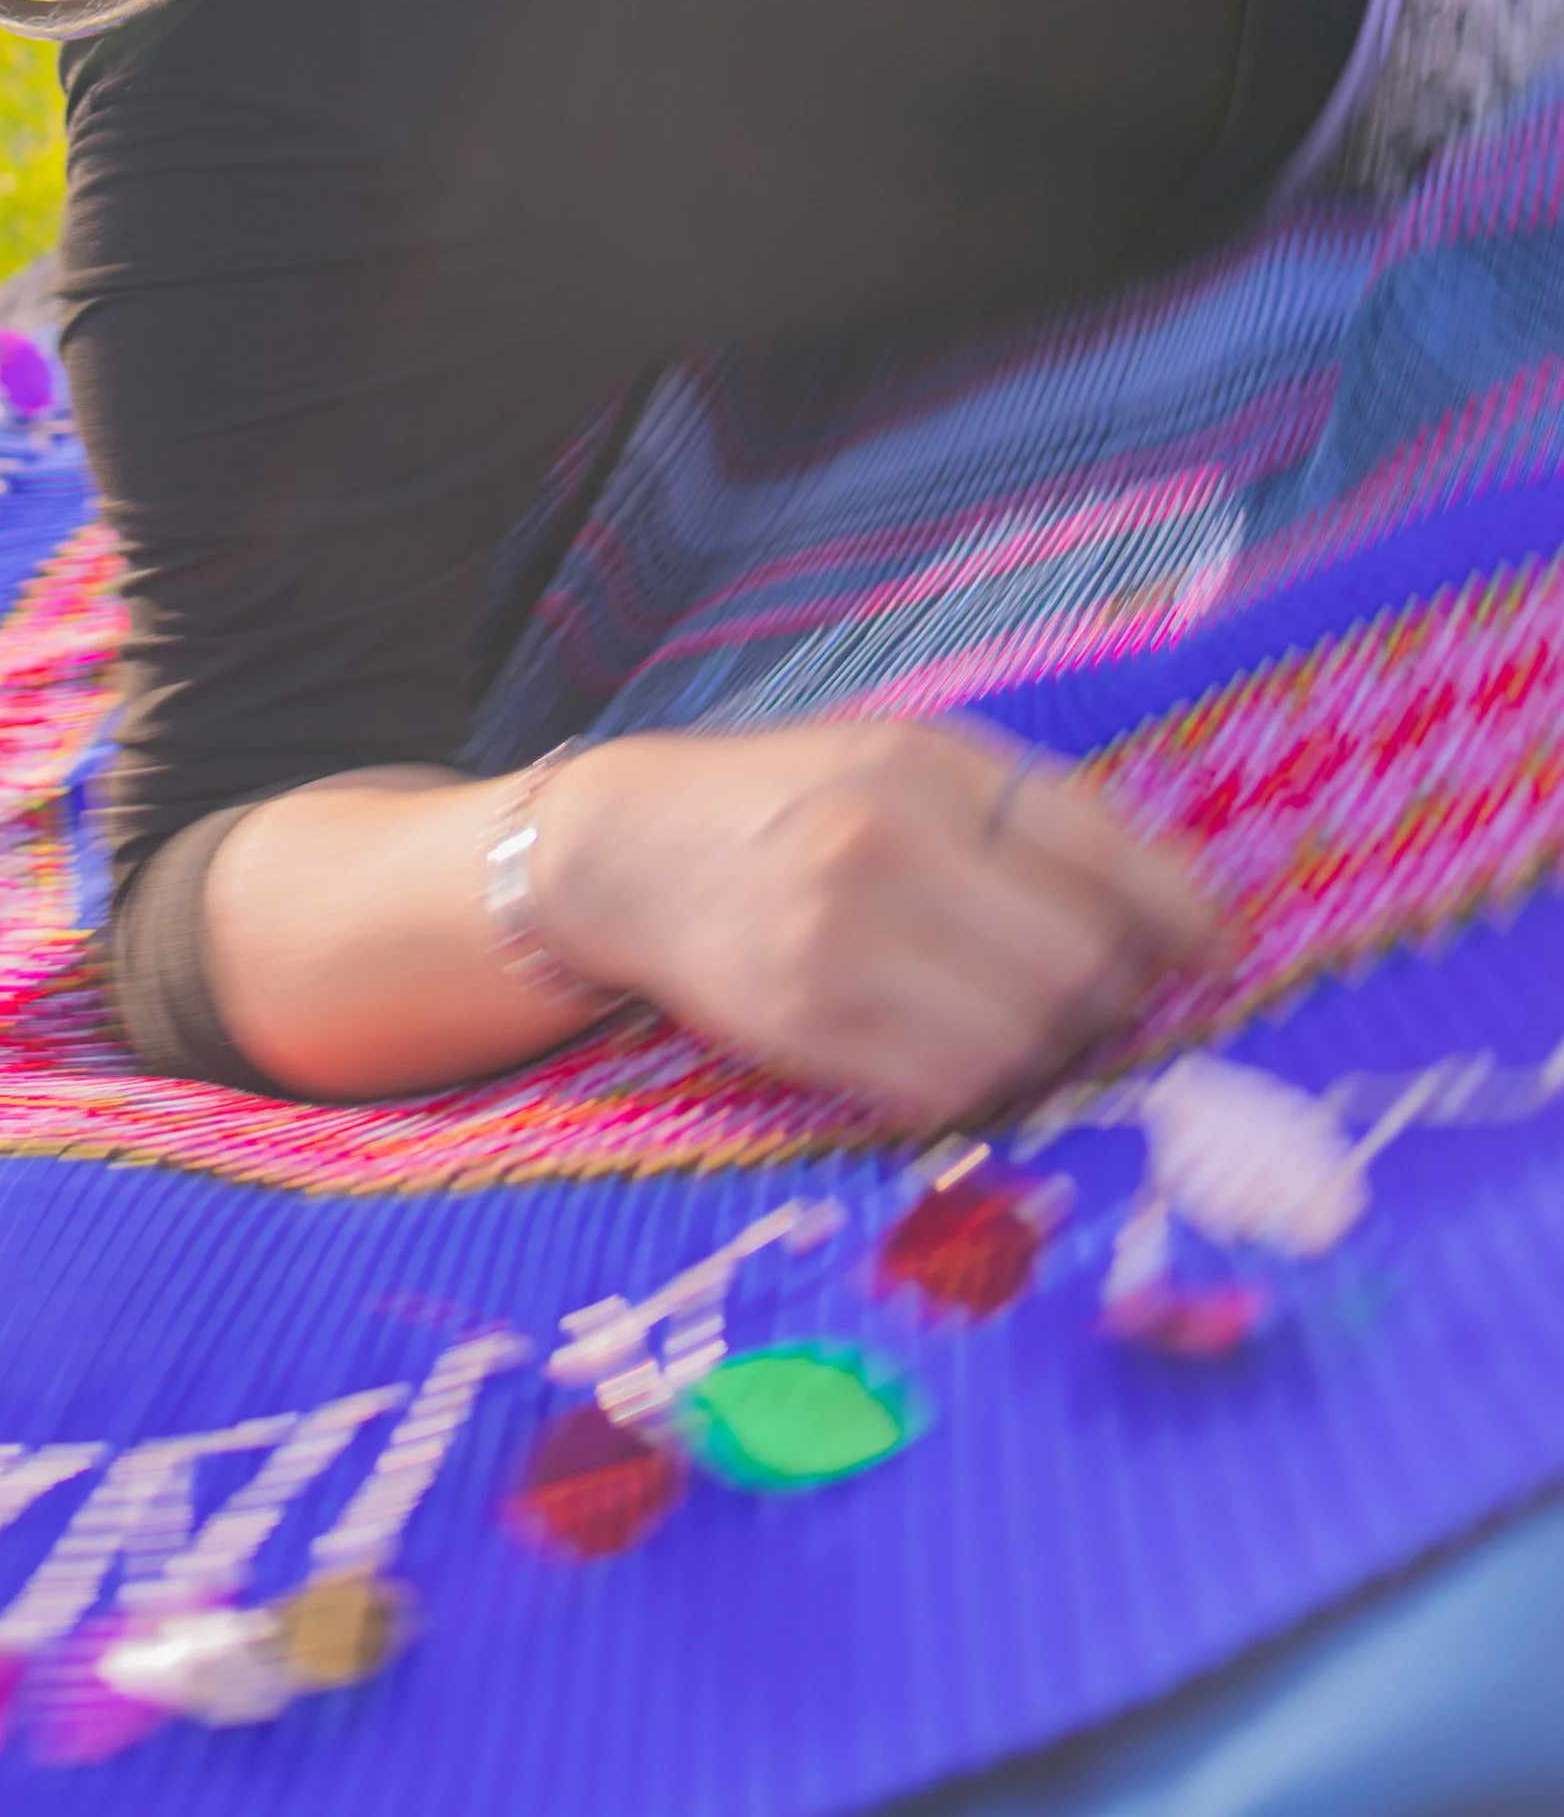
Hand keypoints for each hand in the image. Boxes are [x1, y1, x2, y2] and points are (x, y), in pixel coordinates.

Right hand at [540, 717, 1224, 1131]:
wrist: (631, 848)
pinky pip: (946, 1091)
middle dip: (1109, 990)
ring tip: (1017, 1014)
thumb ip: (1030, 814)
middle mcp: (881, 849)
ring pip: (1020, 1042)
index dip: (1180, 913)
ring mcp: (837, 947)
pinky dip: (973, 1081)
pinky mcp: (804, 1029)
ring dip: (1044, 1045)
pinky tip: (948, 1041)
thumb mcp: (908, 756)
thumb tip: (1175, 910)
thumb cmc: (793, 796)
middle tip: (1100, 988)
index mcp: (922, 767)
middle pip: (1076, 965)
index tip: (1216, 948)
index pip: (1100, 852)